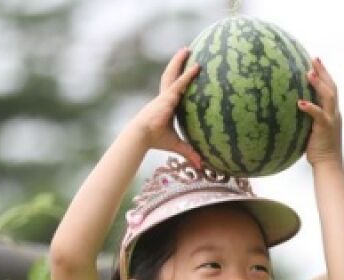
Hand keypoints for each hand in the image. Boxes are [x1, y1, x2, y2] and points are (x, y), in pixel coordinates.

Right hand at [131, 48, 203, 167]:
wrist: (142, 136)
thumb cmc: (156, 140)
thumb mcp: (177, 145)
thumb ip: (190, 152)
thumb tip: (202, 165)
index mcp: (167, 105)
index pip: (175, 88)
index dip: (180, 78)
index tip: (187, 68)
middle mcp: (166, 97)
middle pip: (172, 75)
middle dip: (177, 62)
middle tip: (186, 50)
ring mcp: (166, 95)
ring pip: (174, 74)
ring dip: (180, 62)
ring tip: (187, 49)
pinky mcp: (168, 97)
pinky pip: (180, 84)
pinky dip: (188, 76)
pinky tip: (197, 67)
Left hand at [299, 57, 343, 165]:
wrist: (328, 163)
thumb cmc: (319, 147)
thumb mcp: (314, 127)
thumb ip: (309, 115)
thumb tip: (294, 104)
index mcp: (332, 111)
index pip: (331, 88)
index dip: (324, 74)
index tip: (315, 62)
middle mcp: (334, 112)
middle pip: (331, 87)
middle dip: (323, 71)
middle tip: (314, 58)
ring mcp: (331, 119)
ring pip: (328, 97)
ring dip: (318, 84)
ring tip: (308, 73)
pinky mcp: (325, 128)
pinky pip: (318, 115)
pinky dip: (310, 108)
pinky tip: (300, 102)